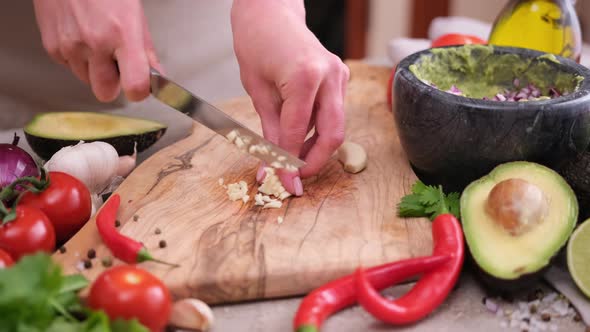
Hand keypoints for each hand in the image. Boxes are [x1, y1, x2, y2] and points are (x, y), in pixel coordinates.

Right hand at [32, 0, 161, 101]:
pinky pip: (69, 66)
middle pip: (105, 92)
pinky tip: (81, 36)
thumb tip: (156, 76)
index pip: (135, 85)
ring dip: (94, 69)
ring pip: (86, 80)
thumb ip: (146, 49)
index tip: (140, 87)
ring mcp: (70, 46)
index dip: (139, 92)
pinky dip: (77, 58)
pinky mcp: (52, 46)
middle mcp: (95, 43)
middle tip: (116, 65)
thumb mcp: (135, 14)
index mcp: (122, 34)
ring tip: (97, 41)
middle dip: (113, 84)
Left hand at [231, 0, 348, 195]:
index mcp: (305, 76)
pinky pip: (332, 113)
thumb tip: (272, 168)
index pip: (297, 132)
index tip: (285, 185)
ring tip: (289, 154)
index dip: (289, 163)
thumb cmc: (256, 44)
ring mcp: (339, 75)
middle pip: (333, 135)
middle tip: (295, 176)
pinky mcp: (340, 77)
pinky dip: (316, 128)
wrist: (271, 13)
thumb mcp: (257, 91)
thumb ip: (270, 132)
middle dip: (315, 162)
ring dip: (313, 146)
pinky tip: (297, 132)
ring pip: (334, 126)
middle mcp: (330, 76)